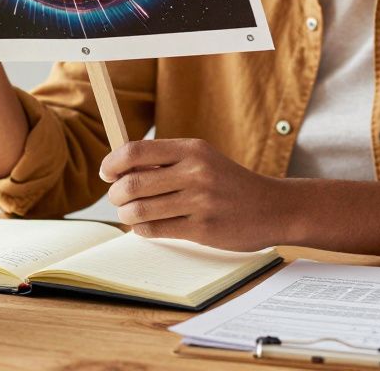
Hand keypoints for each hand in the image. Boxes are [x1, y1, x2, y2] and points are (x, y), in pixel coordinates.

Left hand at [99, 138, 287, 251]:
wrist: (273, 207)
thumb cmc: (230, 183)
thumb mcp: (203, 159)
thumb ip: (167, 161)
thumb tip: (120, 167)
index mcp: (192, 149)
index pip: (136, 150)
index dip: (113, 163)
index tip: (106, 172)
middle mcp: (195, 172)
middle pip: (132, 183)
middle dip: (116, 194)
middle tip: (117, 198)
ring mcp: (199, 202)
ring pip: (140, 210)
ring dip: (126, 215)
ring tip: (130, 214)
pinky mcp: (202, 229)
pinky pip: (156, 230)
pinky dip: (142, 230)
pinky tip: (146, 227)